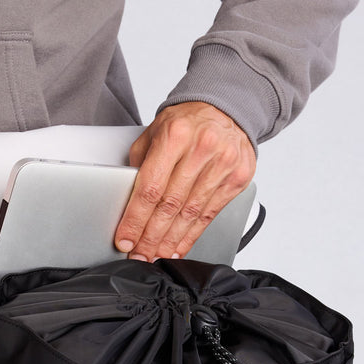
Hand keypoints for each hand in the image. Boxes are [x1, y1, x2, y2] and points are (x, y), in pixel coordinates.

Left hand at [115, 102, 255, 261]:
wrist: (228, 107)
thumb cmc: (188, 121)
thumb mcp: (157, 130)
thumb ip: (142, 162)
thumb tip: (129, 200)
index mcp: (176, 135)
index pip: (150, 188)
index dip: (136, 219)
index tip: (125, 239)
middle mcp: (202, 149)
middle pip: (170, 206)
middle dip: (151, 237)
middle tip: (139, 255)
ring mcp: (223, 164)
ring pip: (190, 215)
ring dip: (170, 241)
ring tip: (155, 256)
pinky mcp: (237, 178)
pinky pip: (209, 215)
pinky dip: (192, 236)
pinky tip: (178, 248)